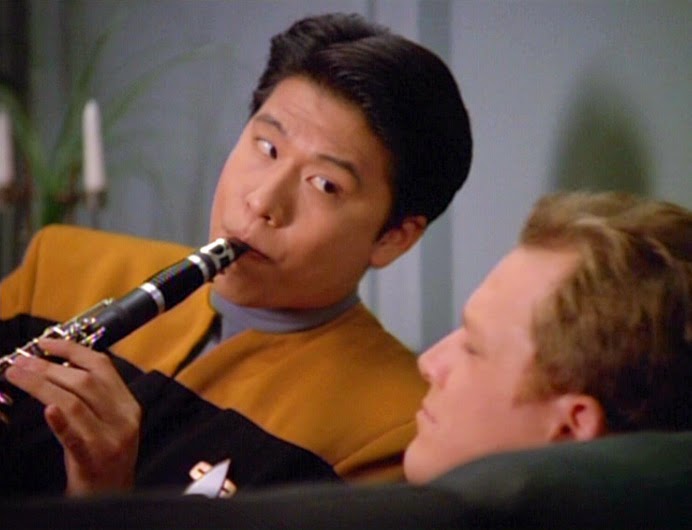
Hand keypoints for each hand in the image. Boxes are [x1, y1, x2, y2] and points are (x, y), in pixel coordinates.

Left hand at [4, 338, 140, 495]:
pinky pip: (76, 437)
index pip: (102, 366)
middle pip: (85, 382)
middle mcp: (123, 419)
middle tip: (21, 360)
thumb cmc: (105, 460)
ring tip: (18, 375)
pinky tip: (47, 411)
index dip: (73, 351)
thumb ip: (96, 399)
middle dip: (49, 367)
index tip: (46, 343)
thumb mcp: (109, 424)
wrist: (112, 498)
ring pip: (75, 403)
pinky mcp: (94, 460)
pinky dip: (61, 422)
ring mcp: (110, 440)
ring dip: (42, 385)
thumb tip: (59, 368)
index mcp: (128, 406)